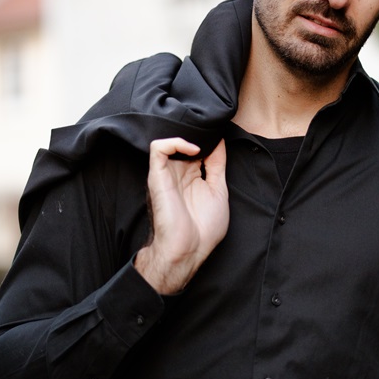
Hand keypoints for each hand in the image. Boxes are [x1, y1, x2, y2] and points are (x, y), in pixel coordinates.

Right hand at [134, 137, 228, 294]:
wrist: (188, 249)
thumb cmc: (204, 228)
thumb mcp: (219, 190)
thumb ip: (218, 165)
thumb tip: (220, 141)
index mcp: (192, 176)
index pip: (197, 147)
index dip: (209, 138)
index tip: (222, 131)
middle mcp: (178, 172)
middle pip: (184, 140)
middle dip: (199, 131)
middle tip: (214, 129)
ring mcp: (167, 173)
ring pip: (169, 138)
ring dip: (187, 134)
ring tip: (203, 141)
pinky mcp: (157, 175)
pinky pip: (157, 147)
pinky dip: (175, 141)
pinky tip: (193, 150)